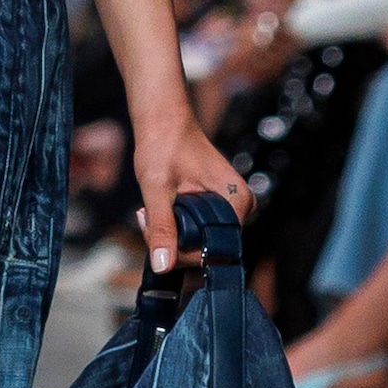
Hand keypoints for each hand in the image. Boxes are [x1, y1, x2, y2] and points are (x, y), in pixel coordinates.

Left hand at [132, 106, 251, 271]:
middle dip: (171, 241)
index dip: (182, 253)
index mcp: (236, 202)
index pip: (214, 252)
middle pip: (205, 248)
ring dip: (169, 232)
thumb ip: (162, 228)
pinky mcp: (216, 206)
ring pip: (197, 241)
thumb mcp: (157, 188)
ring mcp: (229, 207)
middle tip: (147, 217)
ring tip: (150, 210)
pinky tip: (160, 206)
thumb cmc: (164, 144)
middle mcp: (240, 207)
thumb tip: (163, 266)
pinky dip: (173, 224)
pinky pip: (195, 229)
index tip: (156, 235)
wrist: (164, 121)